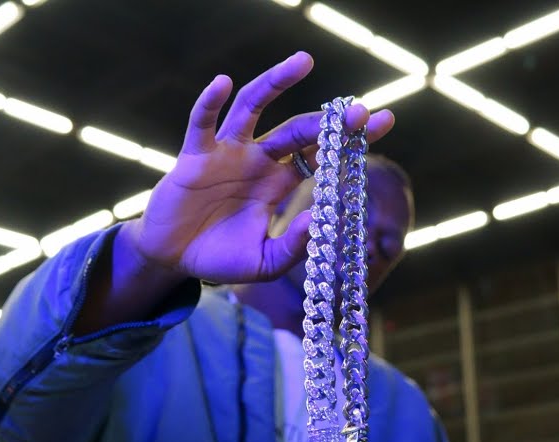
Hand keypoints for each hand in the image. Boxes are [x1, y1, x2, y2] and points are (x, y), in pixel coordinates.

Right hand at [126, 51, 395, 284]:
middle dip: (328, 120)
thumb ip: (292, 246)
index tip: (384, 121)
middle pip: (297, 129)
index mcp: (279, 183)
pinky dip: (210, 101)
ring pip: (253, 108)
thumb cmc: (221, 258)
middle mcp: (258, 160)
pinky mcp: (195, 156)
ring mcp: (227, 153)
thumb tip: (319, 218)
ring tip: (304, 62)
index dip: (351, 140)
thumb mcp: (265, 263)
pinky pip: (202, 123)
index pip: (321, 154)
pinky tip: (223, 82)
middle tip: (359, 110)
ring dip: (276, 83)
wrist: (173, 260)